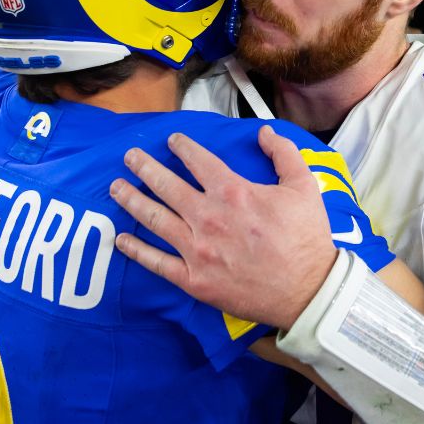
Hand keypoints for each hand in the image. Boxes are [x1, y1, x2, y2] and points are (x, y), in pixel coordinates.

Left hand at [111, 126, 336, 329]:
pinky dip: (136, 250)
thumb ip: (283, 153)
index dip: (181, 147)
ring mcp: (197, 249)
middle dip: (144, 167)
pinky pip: (157, 262)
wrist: (307, 291)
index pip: (197, 161)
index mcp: (233, 192)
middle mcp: (208, 217)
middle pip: (166, 185)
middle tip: (129, 156)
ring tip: (116, 187)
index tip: (171, 141)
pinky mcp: (194, 279)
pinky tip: (122, 239)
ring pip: (154, 219)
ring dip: (131, 200)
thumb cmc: (307, 239)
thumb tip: (265, 132)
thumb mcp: (304, 186)